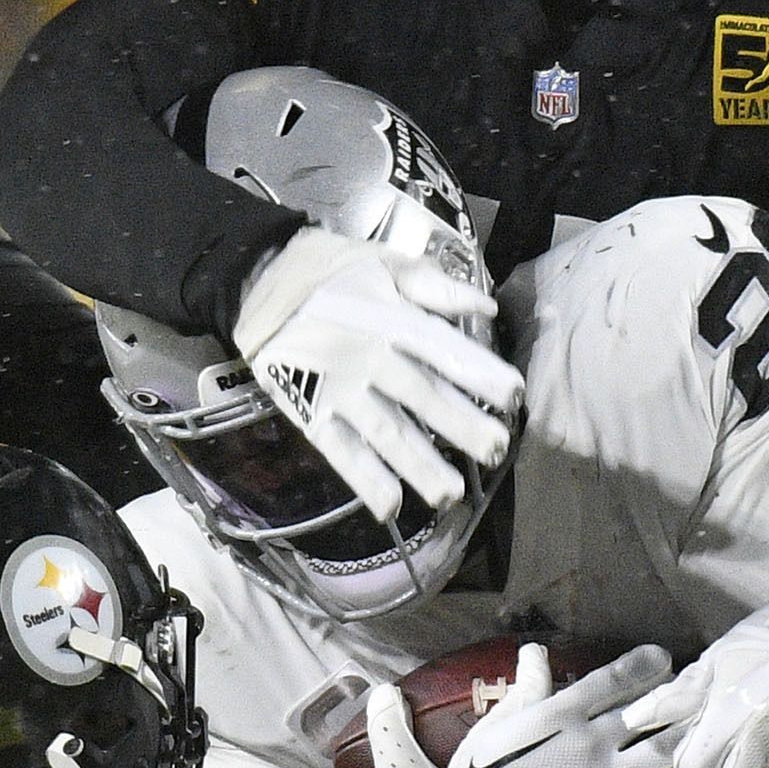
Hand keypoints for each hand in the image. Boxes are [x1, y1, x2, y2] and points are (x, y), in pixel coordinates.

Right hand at [229, 211, 521, 526]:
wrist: (255, 278)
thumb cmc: (329, 269)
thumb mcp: (383, 260)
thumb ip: (434, 285)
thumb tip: (485, 304)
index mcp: (390, 318)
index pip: (443, 350)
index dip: (480, 374)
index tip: (513, 396)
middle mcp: (368, 357)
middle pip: (421, 396)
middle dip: (461, 426)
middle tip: (495, 452)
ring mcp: (337, 388)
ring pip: (384, 432)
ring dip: (418, 465)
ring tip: (450, 495)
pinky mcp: (310, 411)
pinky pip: (339, 450)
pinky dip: (363, 479)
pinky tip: (390, 506)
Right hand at [431, 642, 686, 767]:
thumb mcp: (495, 727)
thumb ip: (525, 688)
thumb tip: (535, 649)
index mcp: (563, 716)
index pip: (616, 678)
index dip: (645, 664)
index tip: (664, 658)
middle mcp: (594, 743)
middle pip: (653, 710)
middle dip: (687, 691)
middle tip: (709, 680)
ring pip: (668, 749)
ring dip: (695, 732)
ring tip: (715, 720)